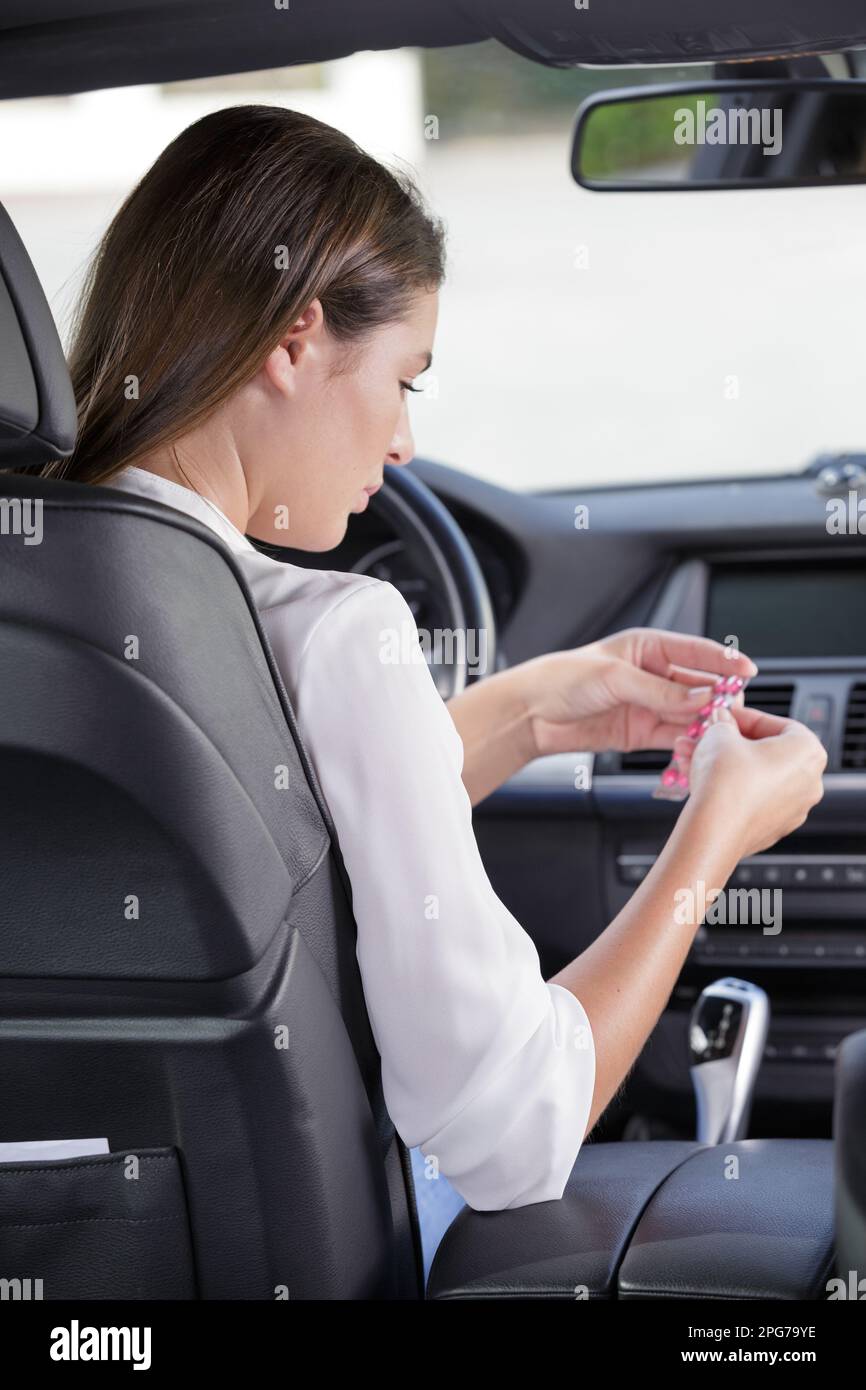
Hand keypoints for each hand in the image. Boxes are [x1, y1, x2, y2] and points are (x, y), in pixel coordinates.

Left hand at [520, 628, 756, 758]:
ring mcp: (648, 705)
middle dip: (718, 698)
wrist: (531, 714)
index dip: (724, 662)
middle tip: (734, 711)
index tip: (747, 671)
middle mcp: (652, 675)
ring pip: (690, 714)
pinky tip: (699, 747)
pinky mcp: (641, 733)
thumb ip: (658, 690)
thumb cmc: (562, 680)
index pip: (696, 651)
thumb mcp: (614, 677)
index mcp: (647, 647)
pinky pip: (674, 737)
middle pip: (698, 685)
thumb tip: (699, 696)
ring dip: (705, 724)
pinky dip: (688, 744)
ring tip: (719, 734)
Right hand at [681, 705, 827, 856]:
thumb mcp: (719, 734)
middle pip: (764, 752)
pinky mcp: (773, 828)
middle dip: (730, 743)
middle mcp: (808, 782)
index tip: (726, 716)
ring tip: (693, 758)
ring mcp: (793, 809)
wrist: (714, 830)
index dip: (746, 717)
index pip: (779, 724)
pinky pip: (751, 800)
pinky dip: (731, 789)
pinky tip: (703, 782)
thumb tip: (722, 720)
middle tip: (708, 737)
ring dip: (724, 765)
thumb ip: (723, 722)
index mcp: (807, 752)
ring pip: (755, 777)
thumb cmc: (726, 781)